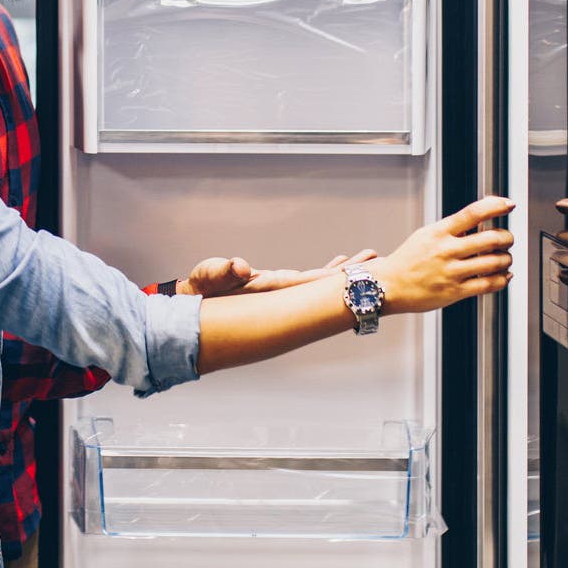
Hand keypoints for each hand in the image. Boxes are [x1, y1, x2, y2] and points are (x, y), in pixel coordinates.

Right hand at [180, 249, 378, 296]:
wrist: (193, 306)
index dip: (331, 277)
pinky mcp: (274, 286)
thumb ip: (221, 272)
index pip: (307, 282)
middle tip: (375, 262)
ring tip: (367, 262)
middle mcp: (280, 294)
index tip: (355, 270)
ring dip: (342, 274)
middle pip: (320, 285)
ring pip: (318, 283)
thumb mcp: (206, 277)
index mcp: (269, 288)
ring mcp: (280, 292)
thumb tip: (240, 267)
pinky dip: (324, 273)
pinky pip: (307, 280)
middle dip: (347, 275)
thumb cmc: (199, 290)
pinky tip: (339, 267)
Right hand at [368, 197, 514, 313]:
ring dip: (507, 258)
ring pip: (495, 262)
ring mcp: (451, 272)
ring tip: (505, 258)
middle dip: (507, 237)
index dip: (495, 206)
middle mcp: (446, 251)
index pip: (473, 213)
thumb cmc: (407, 260)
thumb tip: (481, 218)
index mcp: (439, 232)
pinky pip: (488, 284)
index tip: (508, 204)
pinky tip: (503, 275)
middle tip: (507, 239)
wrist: (388, 287)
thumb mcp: (426, 235)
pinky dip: (502, 279)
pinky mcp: (455, 292)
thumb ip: (452, 228)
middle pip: (491, 238)